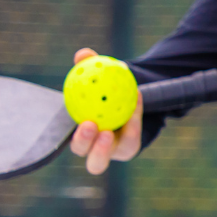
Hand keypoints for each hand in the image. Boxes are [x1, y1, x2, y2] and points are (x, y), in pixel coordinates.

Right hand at [67, 47, 142, 174]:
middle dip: (91, 147)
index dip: (81, 139)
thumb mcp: (97, 77)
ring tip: (117, 123)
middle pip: (94, 162)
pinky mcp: (130, 149)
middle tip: (94, 125)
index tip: (87, 122)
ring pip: (117, 155)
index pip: (79, 146)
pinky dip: (136, 118)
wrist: (123, 100)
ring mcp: (115, 153)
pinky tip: (137, 99)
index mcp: (85, 140)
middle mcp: (98, 152)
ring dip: (115, 143)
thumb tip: (82, 54)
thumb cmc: (102, 90)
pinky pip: (133, 137)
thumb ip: (89, 66)